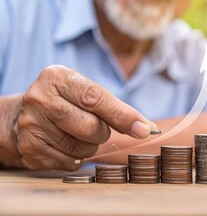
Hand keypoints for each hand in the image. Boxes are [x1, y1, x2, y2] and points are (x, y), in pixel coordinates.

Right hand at [15, 65, 154, 170]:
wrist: (24, 113)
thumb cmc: (66, 101)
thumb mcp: (84, 92)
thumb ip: (115, 108)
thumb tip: (146, 128)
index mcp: (57, 77)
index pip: (95, 98)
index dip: (123, 116)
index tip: (144, 129)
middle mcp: (39, 99)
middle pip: (91, 127)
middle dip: (102, 132)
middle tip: (95, 126)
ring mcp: (30, 125)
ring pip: (82, 149)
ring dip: (89, 146)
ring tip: (76, 133)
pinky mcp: (28, 148)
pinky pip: (68, 163)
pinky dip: (75, 158)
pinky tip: (65, 145)